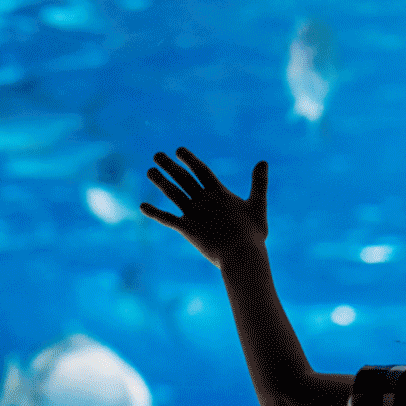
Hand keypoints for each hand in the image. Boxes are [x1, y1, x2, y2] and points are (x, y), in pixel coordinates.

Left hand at [141, 147, 267, 268]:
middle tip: (156, 155)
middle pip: (183, 179)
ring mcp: (194, 214)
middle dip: (169, 166)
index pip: (201, 171)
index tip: (178, 150)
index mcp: (220, 194)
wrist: (242, 255)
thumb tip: (263, 161)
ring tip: (149, 171)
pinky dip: (154, 212)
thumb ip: (259, 183)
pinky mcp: (187, 229)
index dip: (190, 159)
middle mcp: (204, 200)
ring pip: (173, 194)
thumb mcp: (258, 205)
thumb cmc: (252, 234)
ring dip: (160, 182)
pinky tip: (142, 207)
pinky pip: (167, 219)